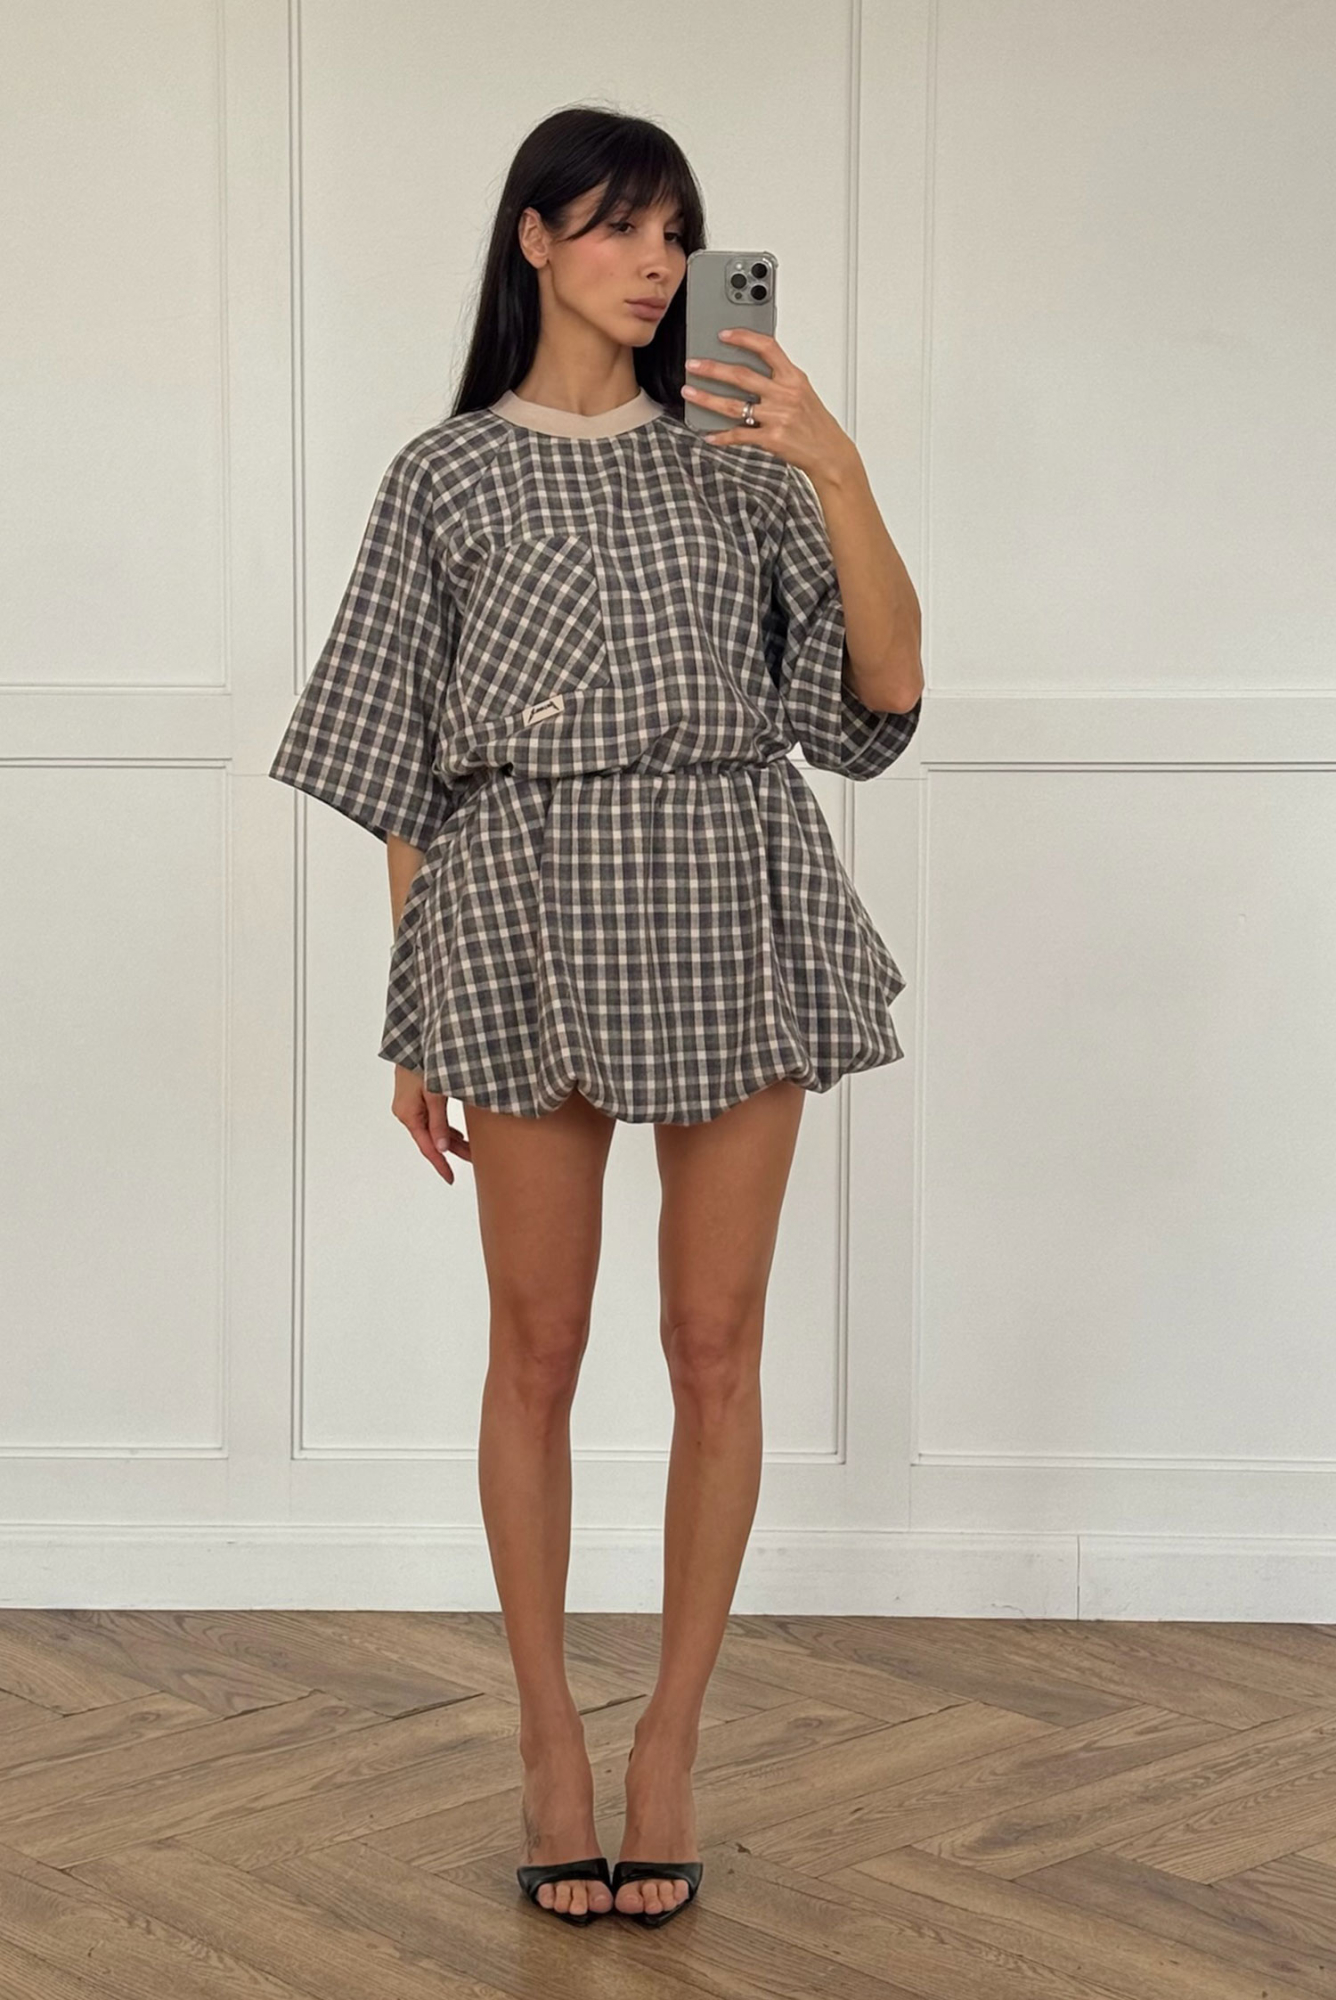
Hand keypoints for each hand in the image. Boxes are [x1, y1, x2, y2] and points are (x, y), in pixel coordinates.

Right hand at [393, 1064, 472, 1182]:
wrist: (414, 1038)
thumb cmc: (424, 1061)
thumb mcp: (435, 1094)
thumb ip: (439, 1123)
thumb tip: (442, 1148)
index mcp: (408, 1114)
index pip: (426, 1147)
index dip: (440, 1165)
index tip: (451, 1179)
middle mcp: (406, 1111)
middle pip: (431, 1139)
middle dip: (453, 1150)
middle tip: (474, 1160)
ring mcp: (410, 1103)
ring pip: (433, 1128)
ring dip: (451, 1138)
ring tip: (472, 1148)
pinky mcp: (415, 1095)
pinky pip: (431, 1117)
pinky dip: (446, 1126)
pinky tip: (460, 1131)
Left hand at [681, 329, 855, 481]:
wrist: (830, 453)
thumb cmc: (815, 423)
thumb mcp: (803, 392)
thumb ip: (780, 378)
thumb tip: (750, 368)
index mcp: (793, 378)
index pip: (767, 348)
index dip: (744, 338)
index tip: (723, 335)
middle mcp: (784, 394)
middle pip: (741, 375)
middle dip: (712, 368)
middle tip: (693, 365)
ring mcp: (777, 417)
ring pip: (733, 405)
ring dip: (707, 398)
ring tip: (690, 392)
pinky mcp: (771, 439)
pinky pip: (739, 435)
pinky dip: (721, 436)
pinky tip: (709, 434)